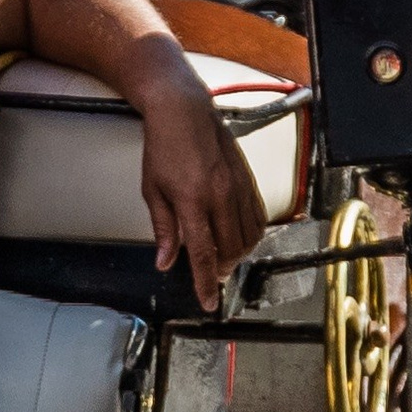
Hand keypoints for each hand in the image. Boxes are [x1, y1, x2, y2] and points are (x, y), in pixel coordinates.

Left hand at [130, 45, 266, 310]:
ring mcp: (237, 185)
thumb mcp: (152, 190)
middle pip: (231, 249)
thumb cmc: (164, 146)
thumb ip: (163, 229)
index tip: (208, 302)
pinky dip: (252, 233)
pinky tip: (240, 237)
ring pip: (249, 235)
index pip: (202, 253)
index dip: (205, 282)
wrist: (184, 109)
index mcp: (192, 201)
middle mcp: (219, 195)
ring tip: (225, 258)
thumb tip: (165, 262)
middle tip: (211, 275)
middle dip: (222, 269)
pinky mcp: (247, 177)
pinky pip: (258, 215)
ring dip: (239, 254)